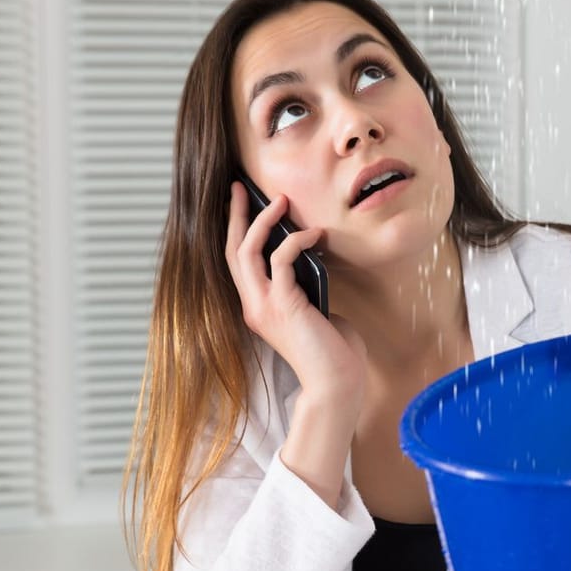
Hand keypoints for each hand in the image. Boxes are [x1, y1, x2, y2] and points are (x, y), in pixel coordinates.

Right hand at [224, 182, 366, 414]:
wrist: (337, 383)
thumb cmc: (333, 352)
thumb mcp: (312, 310)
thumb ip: (304, 287)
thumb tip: (310, 256)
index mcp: (257, 307)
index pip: (237, 262)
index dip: (236, 230)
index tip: (240, 202)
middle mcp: (253, 306)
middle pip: (233, 251)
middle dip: (236, 215)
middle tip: (242, 187)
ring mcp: (264, 307)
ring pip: (249, 251)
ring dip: (263, 221)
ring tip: (281, 201)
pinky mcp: (284, 305)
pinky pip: (282, 259)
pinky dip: (297, 241)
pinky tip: (316, 234)